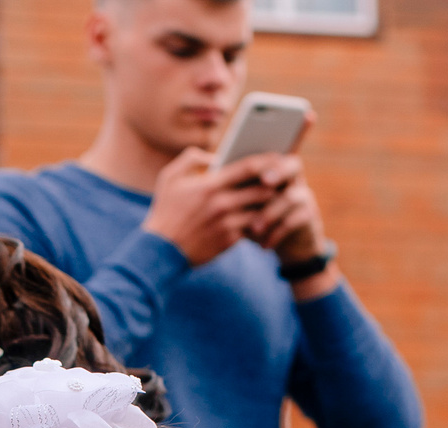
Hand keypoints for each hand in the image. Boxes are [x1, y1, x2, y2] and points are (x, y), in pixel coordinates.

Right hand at [141, 146, 276, 266]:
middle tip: (286, 178)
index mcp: (209, 185)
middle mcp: (221, 204)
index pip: (248, 167)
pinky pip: (254, 228)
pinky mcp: (229, 241)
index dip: (268, 160)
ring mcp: (227, 224)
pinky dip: (262, 222)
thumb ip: (191, 159)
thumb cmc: (165, 211)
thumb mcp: (169, 178)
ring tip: (280, 197)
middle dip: (277, 183)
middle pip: (262, 189)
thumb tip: (214, 156)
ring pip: (262, 210)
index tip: (280, 157)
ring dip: (272, 204)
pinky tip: (267, 216)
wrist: (160, 251)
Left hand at [242, 154, 327, 261]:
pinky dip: (277, 234)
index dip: (264, 159)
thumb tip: (212, 182)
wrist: (283, 243)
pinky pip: (295, 222)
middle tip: (265, 182)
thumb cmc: (256, 220)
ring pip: (291, 198)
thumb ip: (234, 192)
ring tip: (255, 229)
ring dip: (271, 213)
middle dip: (279, 172)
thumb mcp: (244, 207)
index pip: (274, 156)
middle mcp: (293, 180)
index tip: (249, 165)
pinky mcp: (309, 217)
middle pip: (293, 166)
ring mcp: (304, 197)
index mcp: (276, 171)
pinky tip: (263, 246)